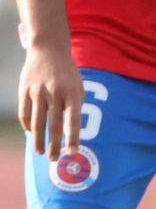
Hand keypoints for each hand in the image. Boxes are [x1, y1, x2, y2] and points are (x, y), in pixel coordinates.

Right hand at [19, 43, 83, 157]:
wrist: (48, 50)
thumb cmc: (67, 73)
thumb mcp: (79, 86)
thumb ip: (75, 106)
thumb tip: (70, 131)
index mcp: (72, 94)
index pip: (73, 121)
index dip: (73, 138)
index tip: (72, 152)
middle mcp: (55, 94)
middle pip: (54, 125)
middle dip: (55, 145)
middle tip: (55, 159)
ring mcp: (38, 92)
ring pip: (37, 122)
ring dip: (38, 140)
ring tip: (41, 152)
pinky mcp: (24, 91)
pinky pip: (25, 113)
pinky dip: (27, 126)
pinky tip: (30, 134)